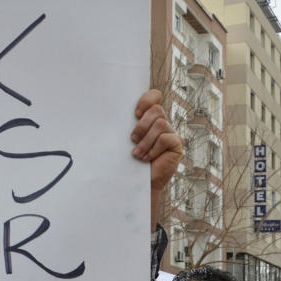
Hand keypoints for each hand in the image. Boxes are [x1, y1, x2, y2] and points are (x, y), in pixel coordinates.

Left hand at [130, 90, 181, 230]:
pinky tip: (147, 159)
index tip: (135, 114)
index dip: (146, 100)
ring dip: (145, 141)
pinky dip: (154, 149)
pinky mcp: (177, 145)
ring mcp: (171, 134)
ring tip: (137, 154)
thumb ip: (124, 126)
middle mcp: (162, 123)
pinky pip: (166, 138)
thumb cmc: (127, 161)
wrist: (136, 184)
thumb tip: (103, 112)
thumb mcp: (124, 141)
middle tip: (132, 140)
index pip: (154, 96)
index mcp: (149, 118)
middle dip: (141, 125)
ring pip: (161, 124)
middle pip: (156, 110)